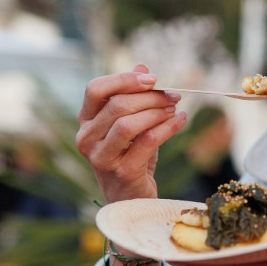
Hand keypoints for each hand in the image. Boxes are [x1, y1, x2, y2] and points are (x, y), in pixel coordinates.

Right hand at [76, 65, 186, 203]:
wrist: (132, 198)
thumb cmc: (131, 157)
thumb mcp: (131, 125)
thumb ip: (133, 97)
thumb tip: (142, 67)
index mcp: (85, 122)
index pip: (95, 89)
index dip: (124, 79)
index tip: (152, 79)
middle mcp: (86, 139)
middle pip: (116, 105)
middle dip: (150, 96)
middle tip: (173, 95)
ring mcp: (101, 157)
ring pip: (128, 123)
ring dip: (157, 111)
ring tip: (175, 108)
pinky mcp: (122, 171)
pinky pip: (147, 141)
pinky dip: (168, 127)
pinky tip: (181, 120)